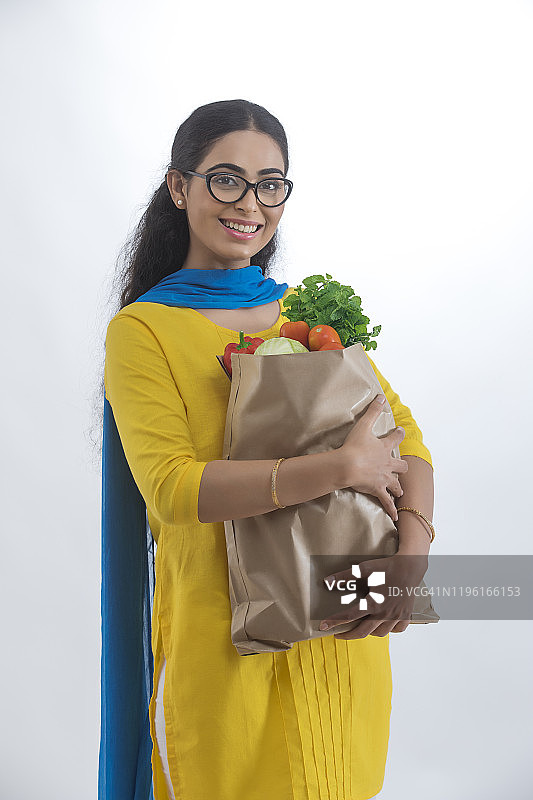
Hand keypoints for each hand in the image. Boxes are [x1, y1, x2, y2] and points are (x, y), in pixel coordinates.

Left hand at [319, 554, 428, 638]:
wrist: (410, 566)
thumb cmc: (387, 567)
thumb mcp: (364, 569)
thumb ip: (345, 577)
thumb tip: (327, 581)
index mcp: (373, 603)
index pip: (348, 616)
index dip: (334, 622)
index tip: (323, 626)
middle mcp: (384, 614)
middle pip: (362, 632)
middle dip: (347, 635)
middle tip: (338, 634)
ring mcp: (396, 616)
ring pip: (380, 633)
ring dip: (368, 633)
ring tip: (360, 628)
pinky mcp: (405, 615)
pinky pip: (397, 630)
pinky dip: (389, 630)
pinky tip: (383, 626)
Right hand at [339, 394, 407, 521]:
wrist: (348, 465)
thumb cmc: (354, 446)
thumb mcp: (364, 425)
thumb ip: (373, 411)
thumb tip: (381, 396)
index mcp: (384, 448)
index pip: (394, 438)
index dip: (398, 434)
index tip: (401, 431)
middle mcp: (387, 464)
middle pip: (400, 465)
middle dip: (402, 465)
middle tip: (402, 466)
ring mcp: (383, 478)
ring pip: (395, 484)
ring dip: (398, 487)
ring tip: (400, 492)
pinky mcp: (378, 490)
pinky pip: (387, 501)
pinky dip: (391, 509)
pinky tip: (395, 516)